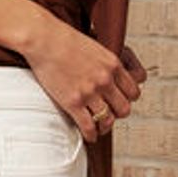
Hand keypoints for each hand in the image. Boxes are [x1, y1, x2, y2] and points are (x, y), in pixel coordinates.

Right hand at [24, 16, 143, 141]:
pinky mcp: (73, 102)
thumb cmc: (64, 40)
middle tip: (110, 114)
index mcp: (113, 65)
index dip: (127, 100)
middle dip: (118, 114)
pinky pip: (88, 126)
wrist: (44, 39)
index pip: (133, 92)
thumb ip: (105, 63)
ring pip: (108, 120)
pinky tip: (89, 136)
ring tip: (100, 128)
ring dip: (105, 127)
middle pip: (124, 109)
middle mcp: (105, 80)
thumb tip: (108, 73)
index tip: (119, 101)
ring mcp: (89, 93)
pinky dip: (90, 135)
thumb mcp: (95, 47)